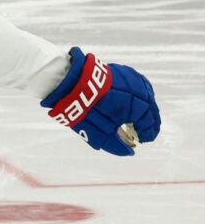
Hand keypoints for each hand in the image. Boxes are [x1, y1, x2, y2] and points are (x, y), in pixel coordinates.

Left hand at [43, 47, 158, 155]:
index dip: (147, 133)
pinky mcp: (124, 72)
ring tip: (139, 117)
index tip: (143, 140)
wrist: (72, 83)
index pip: (149, 123)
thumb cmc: (87, 110)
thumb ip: (116, 145)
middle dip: (149, 122)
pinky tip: (132, 101)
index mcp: (139, 107)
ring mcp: (134, 80)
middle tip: (145, 132)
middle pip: (151, 109)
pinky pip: (138, 86)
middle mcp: (141, 92)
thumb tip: (129, 152)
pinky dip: (138, 96)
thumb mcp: (100, 134)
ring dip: (145, 107)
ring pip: (147, 96)